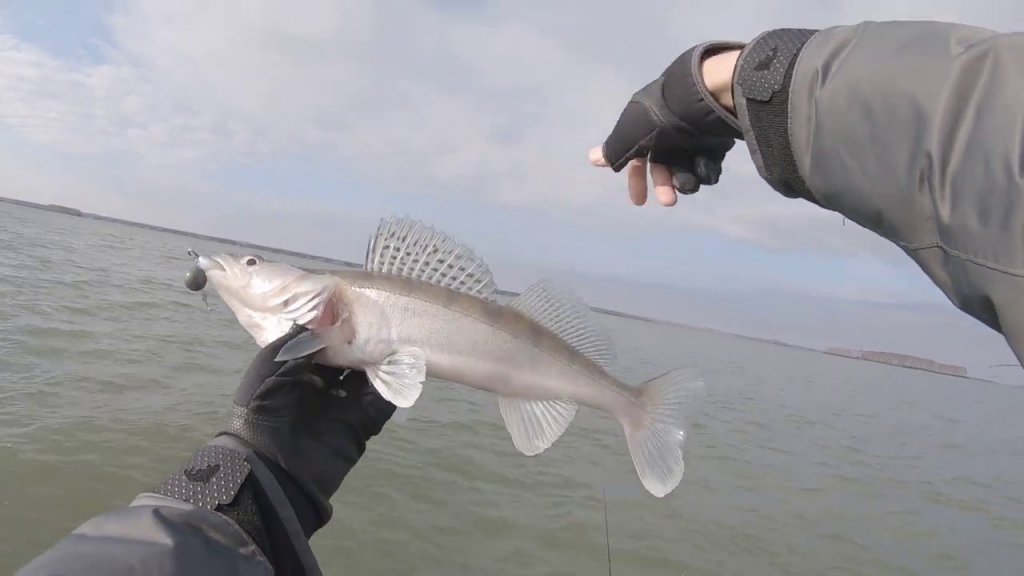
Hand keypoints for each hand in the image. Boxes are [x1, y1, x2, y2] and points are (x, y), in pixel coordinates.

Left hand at [219, 325, 395, 534]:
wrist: (271, 466)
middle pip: (349, 358)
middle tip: (381, 318)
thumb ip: (298, 339)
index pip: (323, 344)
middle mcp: (322, 387)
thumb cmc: (262, 409)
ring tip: (396, 335)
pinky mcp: (360, 425)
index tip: (355, 307)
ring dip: (380, 360)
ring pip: (368, 377)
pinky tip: (405, 365)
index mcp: (297, 372)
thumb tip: (327, 314)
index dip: (338, 327)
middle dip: (362, 341)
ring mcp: (343, 406)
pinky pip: (381, 403)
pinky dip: (394, 385)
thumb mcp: (271, 364)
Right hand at [588, 42, 743, 205]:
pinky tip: (705, 165)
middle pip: (665, 166)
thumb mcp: (628, 137)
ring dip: (685, 181)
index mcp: (645, 126)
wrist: (703, 100)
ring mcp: (693, 135)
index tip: (639, 203)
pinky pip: (708, 164)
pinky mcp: (715, 140)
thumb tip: (593, 159)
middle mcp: (668, 131)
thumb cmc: (659, 119)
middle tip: (669, 202)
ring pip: (687, 168)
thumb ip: (613, 152)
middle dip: (665, 186)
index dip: (636, 180)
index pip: (637, 158)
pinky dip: (705, 170)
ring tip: (688, 183)